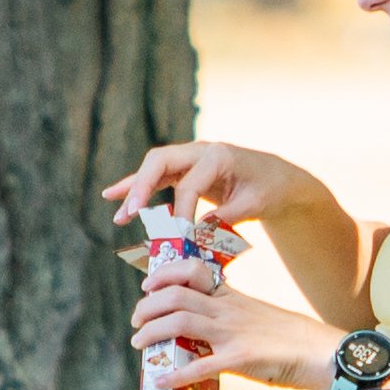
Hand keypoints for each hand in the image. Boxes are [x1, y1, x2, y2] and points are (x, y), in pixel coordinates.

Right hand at [103, 142, 304, 227]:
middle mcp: (200, 151)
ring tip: (120, 217)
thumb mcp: (253, 205)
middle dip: (142, 187)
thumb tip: (194, 236)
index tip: (178, 238)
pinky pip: (156, 176)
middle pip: (160, 161)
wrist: (278, 177)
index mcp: (219, 156)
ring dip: (135, 191)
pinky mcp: (185, 169)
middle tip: (130, 213)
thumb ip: (224, 219)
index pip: (189, 184)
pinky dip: (137, 187)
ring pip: (154, 169)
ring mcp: (190, 158)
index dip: (181, 213)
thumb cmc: (268, 189)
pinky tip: (112, 196)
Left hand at [131, 259, 336, 389]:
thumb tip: (203, 327)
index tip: (148, 287)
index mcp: (232, 297)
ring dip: (152, 332)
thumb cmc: (290, 337)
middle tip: (137, 320)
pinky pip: (200, 365)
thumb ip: (230, 315)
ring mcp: (233, 333)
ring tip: (139, 343)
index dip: (164, 275)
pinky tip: (161, 380)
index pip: (192, 271)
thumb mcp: (256, 315)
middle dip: (148, 306)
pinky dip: (176, 373)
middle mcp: (228, 310)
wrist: (320, 351)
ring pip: (180, 321)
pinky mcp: (239, 358)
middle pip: (177, 295)